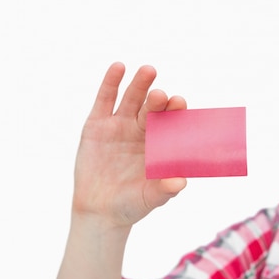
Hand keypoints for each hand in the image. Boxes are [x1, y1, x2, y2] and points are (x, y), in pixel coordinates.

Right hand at [72, 62, 186, 227]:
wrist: (100, 211)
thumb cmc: (132, 204)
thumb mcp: (149, 198)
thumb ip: (165, 190)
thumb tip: (181, 183)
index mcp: (160, 143)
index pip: (171, 122)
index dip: (175, 112)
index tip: (180, 104)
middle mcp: (142, 130)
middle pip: (153, 108)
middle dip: (158, 100)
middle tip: (163, 95)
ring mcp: (120, 125)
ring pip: (132, 99)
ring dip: (140, 84)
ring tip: (149, 71)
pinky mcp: (97, 125)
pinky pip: (105, 100)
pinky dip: (111, 83)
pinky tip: (118, 67)